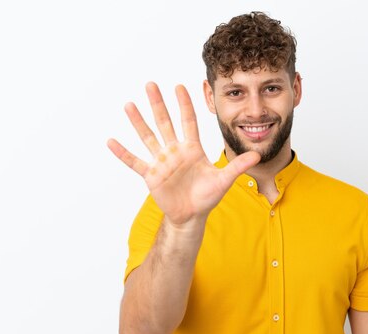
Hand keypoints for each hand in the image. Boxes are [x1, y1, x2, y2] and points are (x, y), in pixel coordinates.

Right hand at [107, 82, 260, 225]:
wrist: (192, 215)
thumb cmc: (207, 197)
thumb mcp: (224, 180)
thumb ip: (237, 166)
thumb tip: (257, 154)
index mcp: (192, 149)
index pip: (188, 121)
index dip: (185, 104)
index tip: (180, 86)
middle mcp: (175, 151)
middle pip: (165, 123)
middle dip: (158, 104)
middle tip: (151, 84)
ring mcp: (161, 162)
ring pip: (148, 137)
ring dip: (138, 122)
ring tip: (129, 105)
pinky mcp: (151, 175)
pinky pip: (135, 162)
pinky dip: (123, 153)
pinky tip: (111, 141)